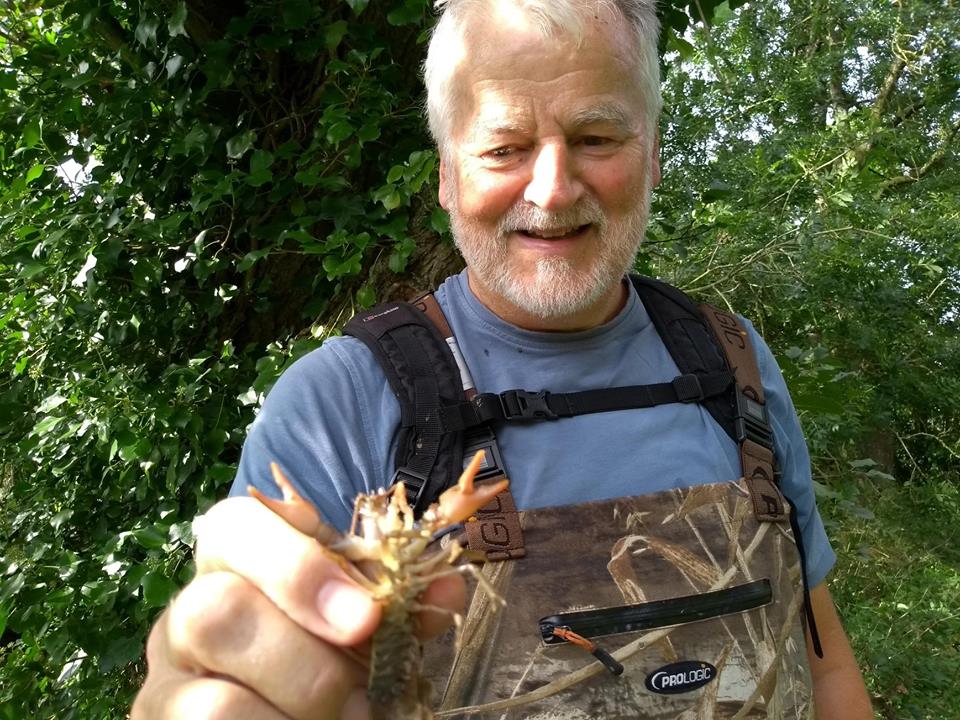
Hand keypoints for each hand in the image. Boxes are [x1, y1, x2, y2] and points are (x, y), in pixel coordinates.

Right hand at [132, 496, 464, 719]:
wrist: (277, 703)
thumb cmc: (323, 646)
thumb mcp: (360, 616)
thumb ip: (397, 599)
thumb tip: (445, 589)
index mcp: (233, 558)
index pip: (234, 527)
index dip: (297, 568)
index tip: (365, 619)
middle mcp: (186, 612)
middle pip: (218, 612)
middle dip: (308, 663)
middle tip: (364, 699)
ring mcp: (167, 681)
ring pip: (213, 701)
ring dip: (297, 718)